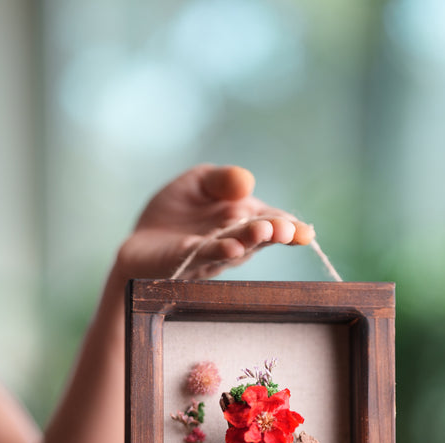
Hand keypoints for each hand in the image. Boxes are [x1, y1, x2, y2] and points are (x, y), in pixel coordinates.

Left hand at [115, 164, 313, 281]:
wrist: (139, 244)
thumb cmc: (174, 214)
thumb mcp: (199, 183)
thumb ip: (222, 179)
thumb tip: (247, 182)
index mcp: (243, 221)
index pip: (273, 223)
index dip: (291, 228)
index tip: (305, 233)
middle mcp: (234, 241)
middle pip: (259, 235)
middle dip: (275, 232)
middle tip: (287, 230)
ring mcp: (211, 254)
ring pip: (236, 245)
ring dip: (251, 238)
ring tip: (265, 230)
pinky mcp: (185, 259)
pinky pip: (205, 254)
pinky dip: (219, 250)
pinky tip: (232, 247)